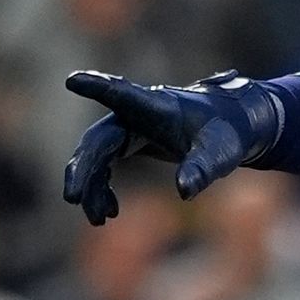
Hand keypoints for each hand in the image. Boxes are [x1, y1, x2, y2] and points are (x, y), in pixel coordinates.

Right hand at [61, 71, 283, 223]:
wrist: (227, 129)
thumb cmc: (224, 136)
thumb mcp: (220, 155)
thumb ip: (202, 169)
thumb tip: (184, 192)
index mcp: (156, 107)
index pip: (122, 95)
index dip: (98, 88)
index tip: (73, 80)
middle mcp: (134, 114)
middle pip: (98, 140)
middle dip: (83, 169)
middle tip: (73, 198)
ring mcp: (127, 127)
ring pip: (95, 156)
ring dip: (92, 187)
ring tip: (100, 220)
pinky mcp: (126, 141)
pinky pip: (103, 165)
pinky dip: (101, 188)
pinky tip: (109, 212)